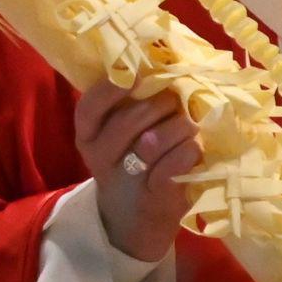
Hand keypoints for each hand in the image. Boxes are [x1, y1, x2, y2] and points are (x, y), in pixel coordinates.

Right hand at [73, 79, 201, 261]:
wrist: (138, 216)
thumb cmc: (134, 156)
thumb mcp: (121, 130)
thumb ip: (135, 100)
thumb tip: (164, 65)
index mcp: (89, 134)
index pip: (89, 108)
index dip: (110, 89)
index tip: (136, 76)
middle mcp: (100, 157)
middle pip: (129, 120)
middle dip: (162, 103)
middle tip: (177, 100)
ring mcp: (126, 181)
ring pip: (155, 140)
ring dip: (180, 126)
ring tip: (189, 126)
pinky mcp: (155, 199)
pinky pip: (175, 164)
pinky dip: (189, 151)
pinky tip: (193, 149)